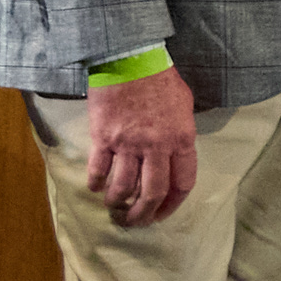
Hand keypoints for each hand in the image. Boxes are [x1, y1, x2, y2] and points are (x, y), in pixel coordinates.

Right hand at [82, 63, 198, 226]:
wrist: (130, 58)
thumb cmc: (160, 79)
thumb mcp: (184, 105)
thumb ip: (181, 134)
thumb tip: (176, 156)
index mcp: (181, 139)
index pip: (183, 183)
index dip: (172, 205)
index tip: (162, 213)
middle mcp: (157, 146)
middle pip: (152, 193)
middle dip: (143, 215)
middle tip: (135, 222)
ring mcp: (128, 143)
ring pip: (123, 187)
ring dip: (117, 203)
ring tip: (114, 208)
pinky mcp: (103, 137)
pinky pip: (98, 170)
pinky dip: (96, 184)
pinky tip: (96, 188)